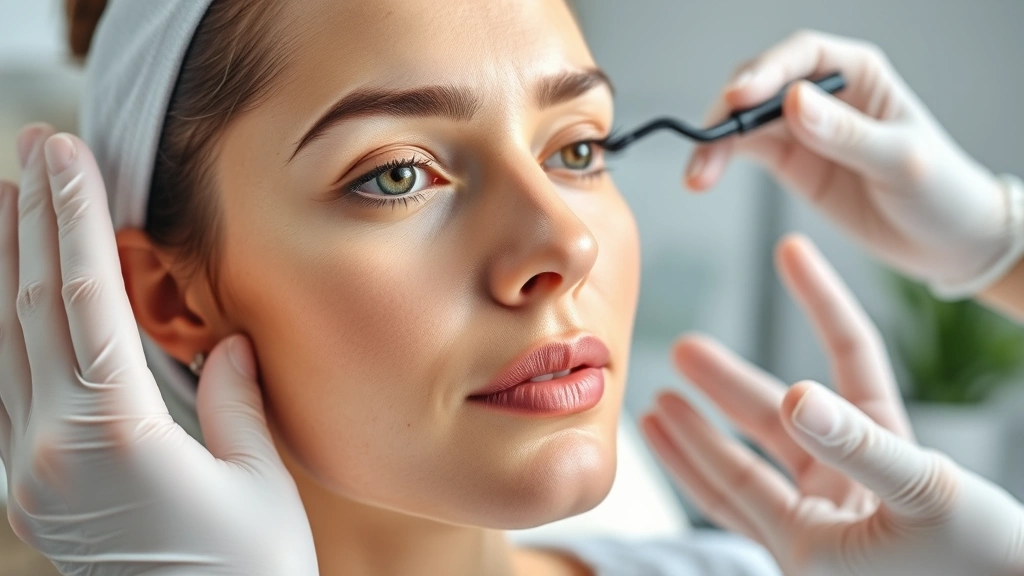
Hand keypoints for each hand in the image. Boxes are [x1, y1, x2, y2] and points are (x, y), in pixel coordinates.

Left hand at [0, 125, 317, 574]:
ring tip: (4, 195)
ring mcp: (31, 471)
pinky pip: (3, 386)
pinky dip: (2, 326)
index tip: (65, 154)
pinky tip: (6, 294)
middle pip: (30, 309)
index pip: (85, 301)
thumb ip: (234, 401)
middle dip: (32, 219)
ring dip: (4, 263)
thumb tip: (225, 345)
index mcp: (114, 437)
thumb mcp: (257, 483)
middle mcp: (51, 449)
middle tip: (32, 146)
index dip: (74, 219)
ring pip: (2, 343)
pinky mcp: (29, 488)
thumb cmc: (247, 575)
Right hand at [642, 235, 1023, 575]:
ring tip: (659, 394)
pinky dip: (693, 470)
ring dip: (700, 426)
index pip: (849, 351)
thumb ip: (860, 445)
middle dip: (727, 379)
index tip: (790, 249)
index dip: (819, 298)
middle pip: (777, 410)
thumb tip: (795, 395)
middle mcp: (848, 470)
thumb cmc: (982, 561)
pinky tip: (662, 437)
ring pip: (745, 457)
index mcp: (890, 438)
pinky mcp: (794, 548)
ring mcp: (819, 511)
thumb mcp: (926, 492)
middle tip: (685, 346)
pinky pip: (732, 502)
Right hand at [686, 30, 1016, 296]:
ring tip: (698, 174)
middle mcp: (824, 95)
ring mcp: (802, 129)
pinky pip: (743, 151)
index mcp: (859, 76)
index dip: (766, 70)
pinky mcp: (789, 162)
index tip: (741, 96)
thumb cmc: (939, 191)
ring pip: (743, 120)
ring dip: (714, 142)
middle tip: (708, 141)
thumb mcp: (900, 161)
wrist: (945, 242)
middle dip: (729, 111)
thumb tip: (795, 103)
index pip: (802, 57)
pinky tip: (703, 177)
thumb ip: (847, 133)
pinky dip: (718, 161)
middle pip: (760, 86)